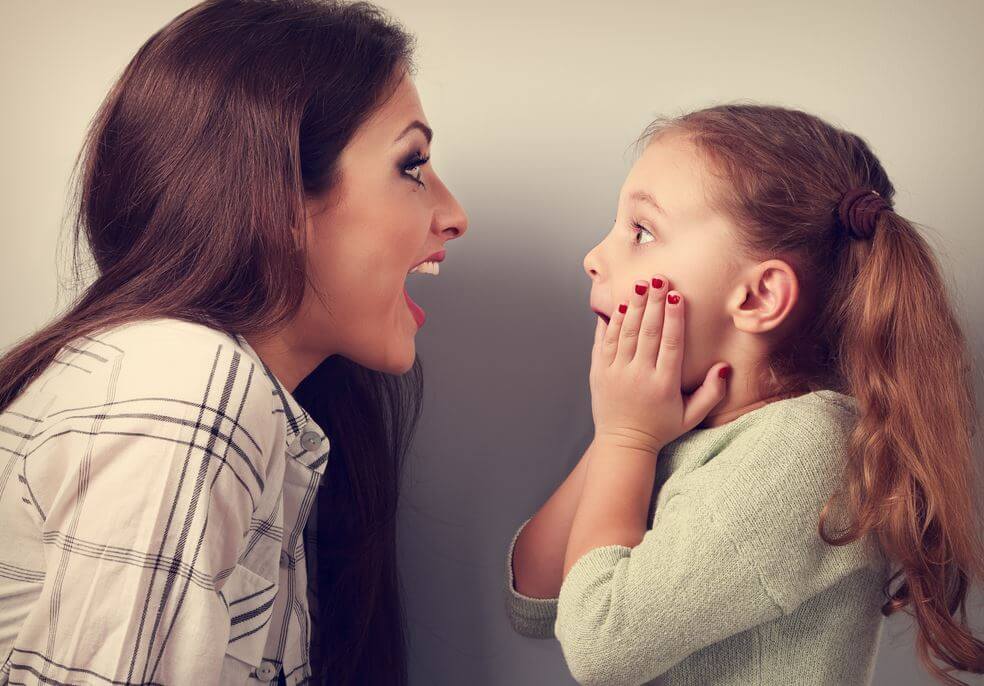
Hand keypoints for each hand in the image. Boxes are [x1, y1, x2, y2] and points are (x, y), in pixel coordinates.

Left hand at [589, 277, 730, 454]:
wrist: (623, 442)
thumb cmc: (661, 428)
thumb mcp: (692, 416)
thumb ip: (711, 393)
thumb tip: (724, 366)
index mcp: (664, 385)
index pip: (670, 345)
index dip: (674, 319)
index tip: (677, 296)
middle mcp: (639, 376)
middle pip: (648, 333)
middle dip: (654, 303)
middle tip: (660, 279)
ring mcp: (616, 373)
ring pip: (626, 333)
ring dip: (634, 307)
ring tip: (641, 285)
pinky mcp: (599, 373)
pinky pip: (605, 342)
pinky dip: (612, 323)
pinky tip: (621, 306)